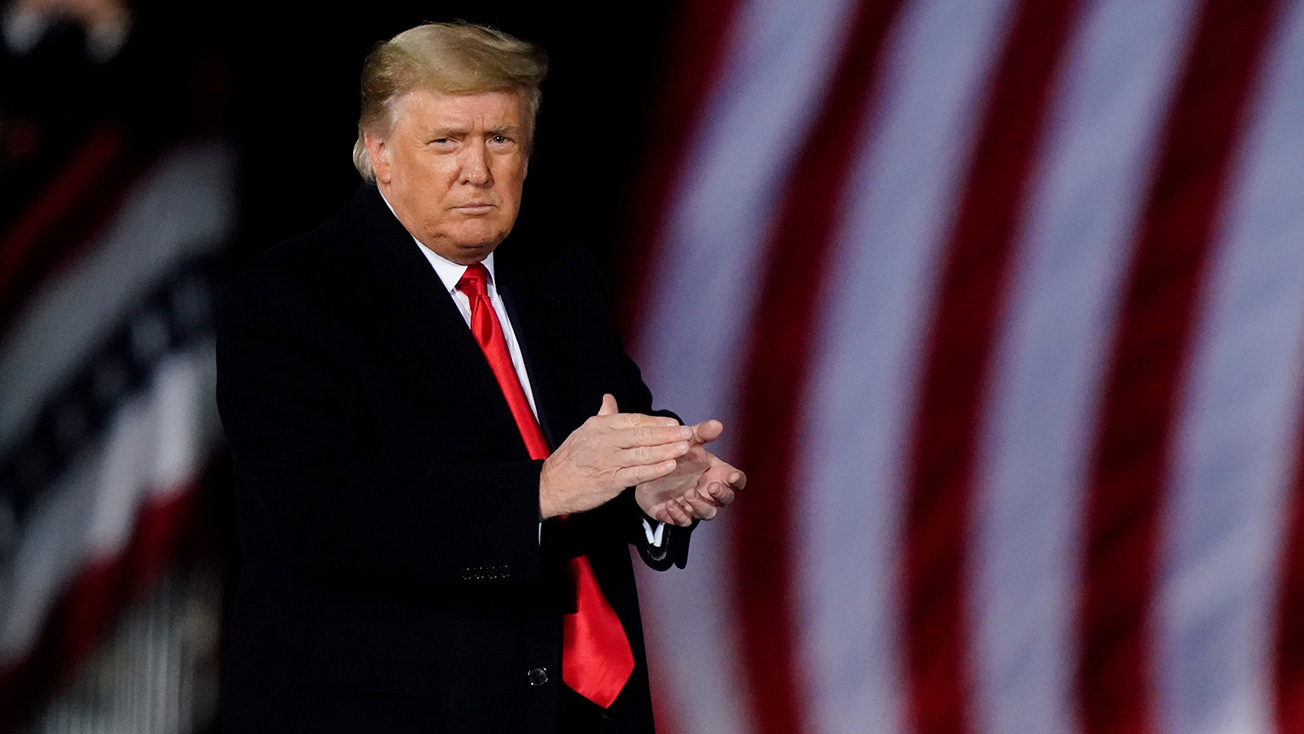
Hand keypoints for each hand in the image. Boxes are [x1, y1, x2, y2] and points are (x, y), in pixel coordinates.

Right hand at [539, 394, 692, 518]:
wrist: (551, 484)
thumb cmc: (570, 458)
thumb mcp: (585, 431)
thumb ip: (604, 416)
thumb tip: (609, 398)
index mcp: (601, 425)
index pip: (635, 420)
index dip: (657, 422)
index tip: (675, 424)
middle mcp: (605, 440)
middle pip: (643, 434)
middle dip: (668, 434)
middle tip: (688, 433)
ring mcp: (608, 460)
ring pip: (643, 453)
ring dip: (667, 450)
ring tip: (685, 447)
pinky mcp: (610, 481)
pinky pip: (637, 473)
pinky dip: (655, 469)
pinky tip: (669, 465)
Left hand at [635, 419, 744, 526]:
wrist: (649, 468)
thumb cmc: (678, 456)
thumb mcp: (688, 442)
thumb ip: (702, 434)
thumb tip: (717, 424)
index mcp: (717, 474)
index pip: (736, 480)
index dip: (737, 480)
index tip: (731, 476)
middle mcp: (710, 492)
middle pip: (725, 499)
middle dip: (721, 494)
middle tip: (711, 486)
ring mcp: (695, 505)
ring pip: (707, 513)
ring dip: (700, 505)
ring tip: (688, 493)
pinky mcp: (677, 515)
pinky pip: (683, 521)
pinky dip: (678, 514)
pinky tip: (671, 503)